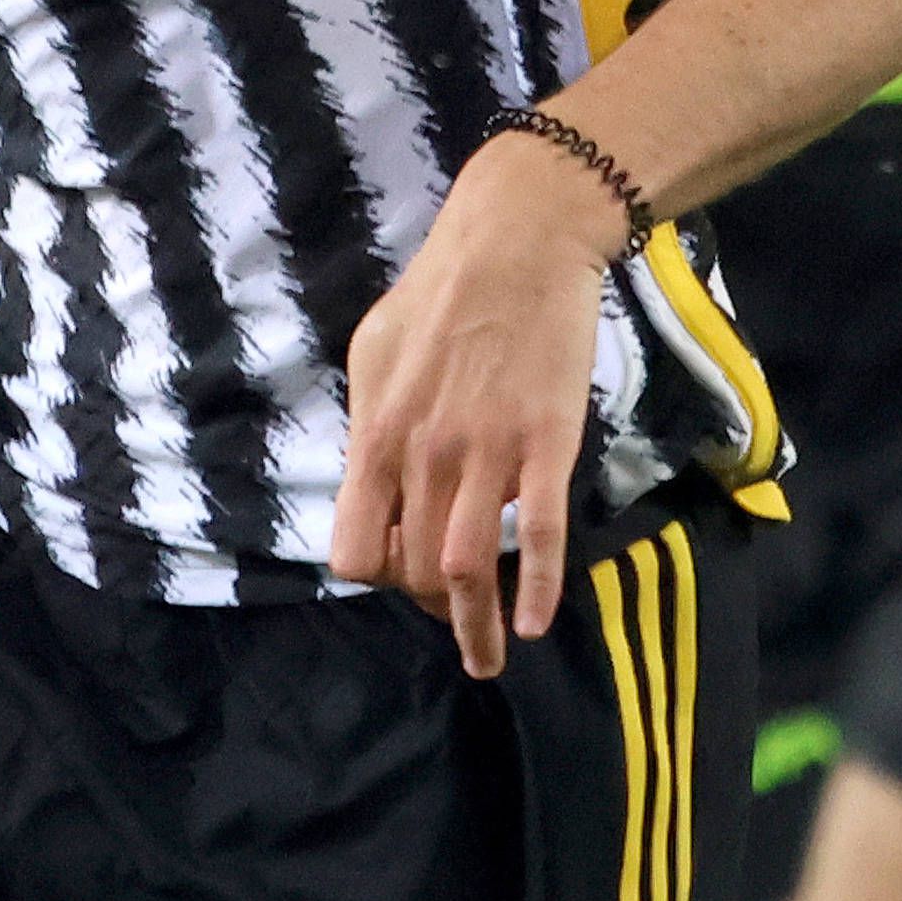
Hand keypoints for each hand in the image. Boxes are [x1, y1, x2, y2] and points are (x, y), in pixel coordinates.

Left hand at [326, 140, 609, 675]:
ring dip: (478, 630)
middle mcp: (424, 457)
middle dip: (431, 610)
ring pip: (468, 571)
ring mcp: (486, 455)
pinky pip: (539, 535)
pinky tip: (539, 622)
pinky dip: (540, 589)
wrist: (518, 241)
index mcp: (376, 438)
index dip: (377, 576)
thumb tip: (373, 476)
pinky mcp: (545, 445)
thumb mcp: (374, 353)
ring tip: (491, 659)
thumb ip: (372, 423)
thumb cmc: (440, 290)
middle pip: (413, 572)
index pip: (355, 550)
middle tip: (456, 617)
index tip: (402, 573)